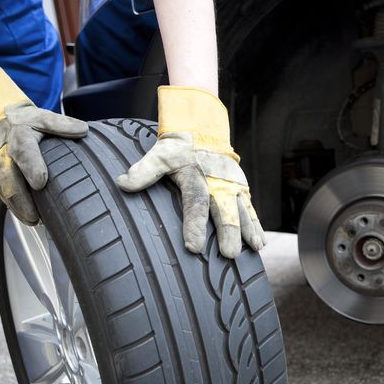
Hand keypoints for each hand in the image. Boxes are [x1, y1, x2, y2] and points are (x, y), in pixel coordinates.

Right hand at [0, 67, 87, 223]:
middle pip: (7, 176)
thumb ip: (60, 124)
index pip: (24, 150)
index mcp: (20, 135)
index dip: (31, 165)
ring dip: (17, 207)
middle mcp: (5, 153)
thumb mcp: (42, 118)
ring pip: (3, 189)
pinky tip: (28, 218)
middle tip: (34, 215)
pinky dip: (15, 208)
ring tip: (33, 220)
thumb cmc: (26, 125)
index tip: (40, 181)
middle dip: (20, 197)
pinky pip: (3, 195)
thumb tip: (82, 130)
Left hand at [117, 86, 265, 258]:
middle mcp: (218, 182)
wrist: (202, 128)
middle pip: (225, 210)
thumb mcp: (160, 155)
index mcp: (196, 176)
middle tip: (229, 254)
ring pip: (242, 211)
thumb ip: (144, 171)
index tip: (194, 247)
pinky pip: (251, 210)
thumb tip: (123, 183)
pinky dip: (257, 226)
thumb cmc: (178, 148)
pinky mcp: (242, 190)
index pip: (195, 203)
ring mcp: (233, 186)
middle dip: (228, 232)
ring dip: (248, 230)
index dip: (194, 225)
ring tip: (254, 248)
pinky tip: (260, 243)